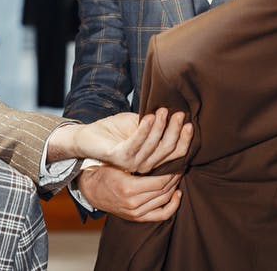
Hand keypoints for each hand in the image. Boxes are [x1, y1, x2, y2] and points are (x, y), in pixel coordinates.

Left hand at [49, 108, 192, 172]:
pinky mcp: (119, 158)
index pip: (175, 153)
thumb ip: (157, 125)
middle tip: (179, 114)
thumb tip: (178, 115)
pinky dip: (145, 130)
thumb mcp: (140, 125)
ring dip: (160, 127)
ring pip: (154, 146)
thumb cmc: (114, 130)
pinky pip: (136, 144)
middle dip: (175, 131)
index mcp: (151, 159)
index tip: (189, 122)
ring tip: (163, 111)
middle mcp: (144, 166)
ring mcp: (131, 164)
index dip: (184, 139)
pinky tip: (150, 117)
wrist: (87, 136)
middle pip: (167, 150)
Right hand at [77, 165, 182, 221]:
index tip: (176, 160)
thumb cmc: (105, 171)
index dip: (171, 171)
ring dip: (174, 187)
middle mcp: (132, 203)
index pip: (159, 181)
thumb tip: (160, 150)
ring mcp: (135, 212)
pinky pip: (161, 215)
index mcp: (128, 187)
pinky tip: (177, 194)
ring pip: (164, 200)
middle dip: (175, 177)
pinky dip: (173, 205)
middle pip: (163, 190)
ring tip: (177, 175)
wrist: (92, 190)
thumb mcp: (118, 162)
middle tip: (179, 165)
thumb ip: (138, 160)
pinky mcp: (137, 217)